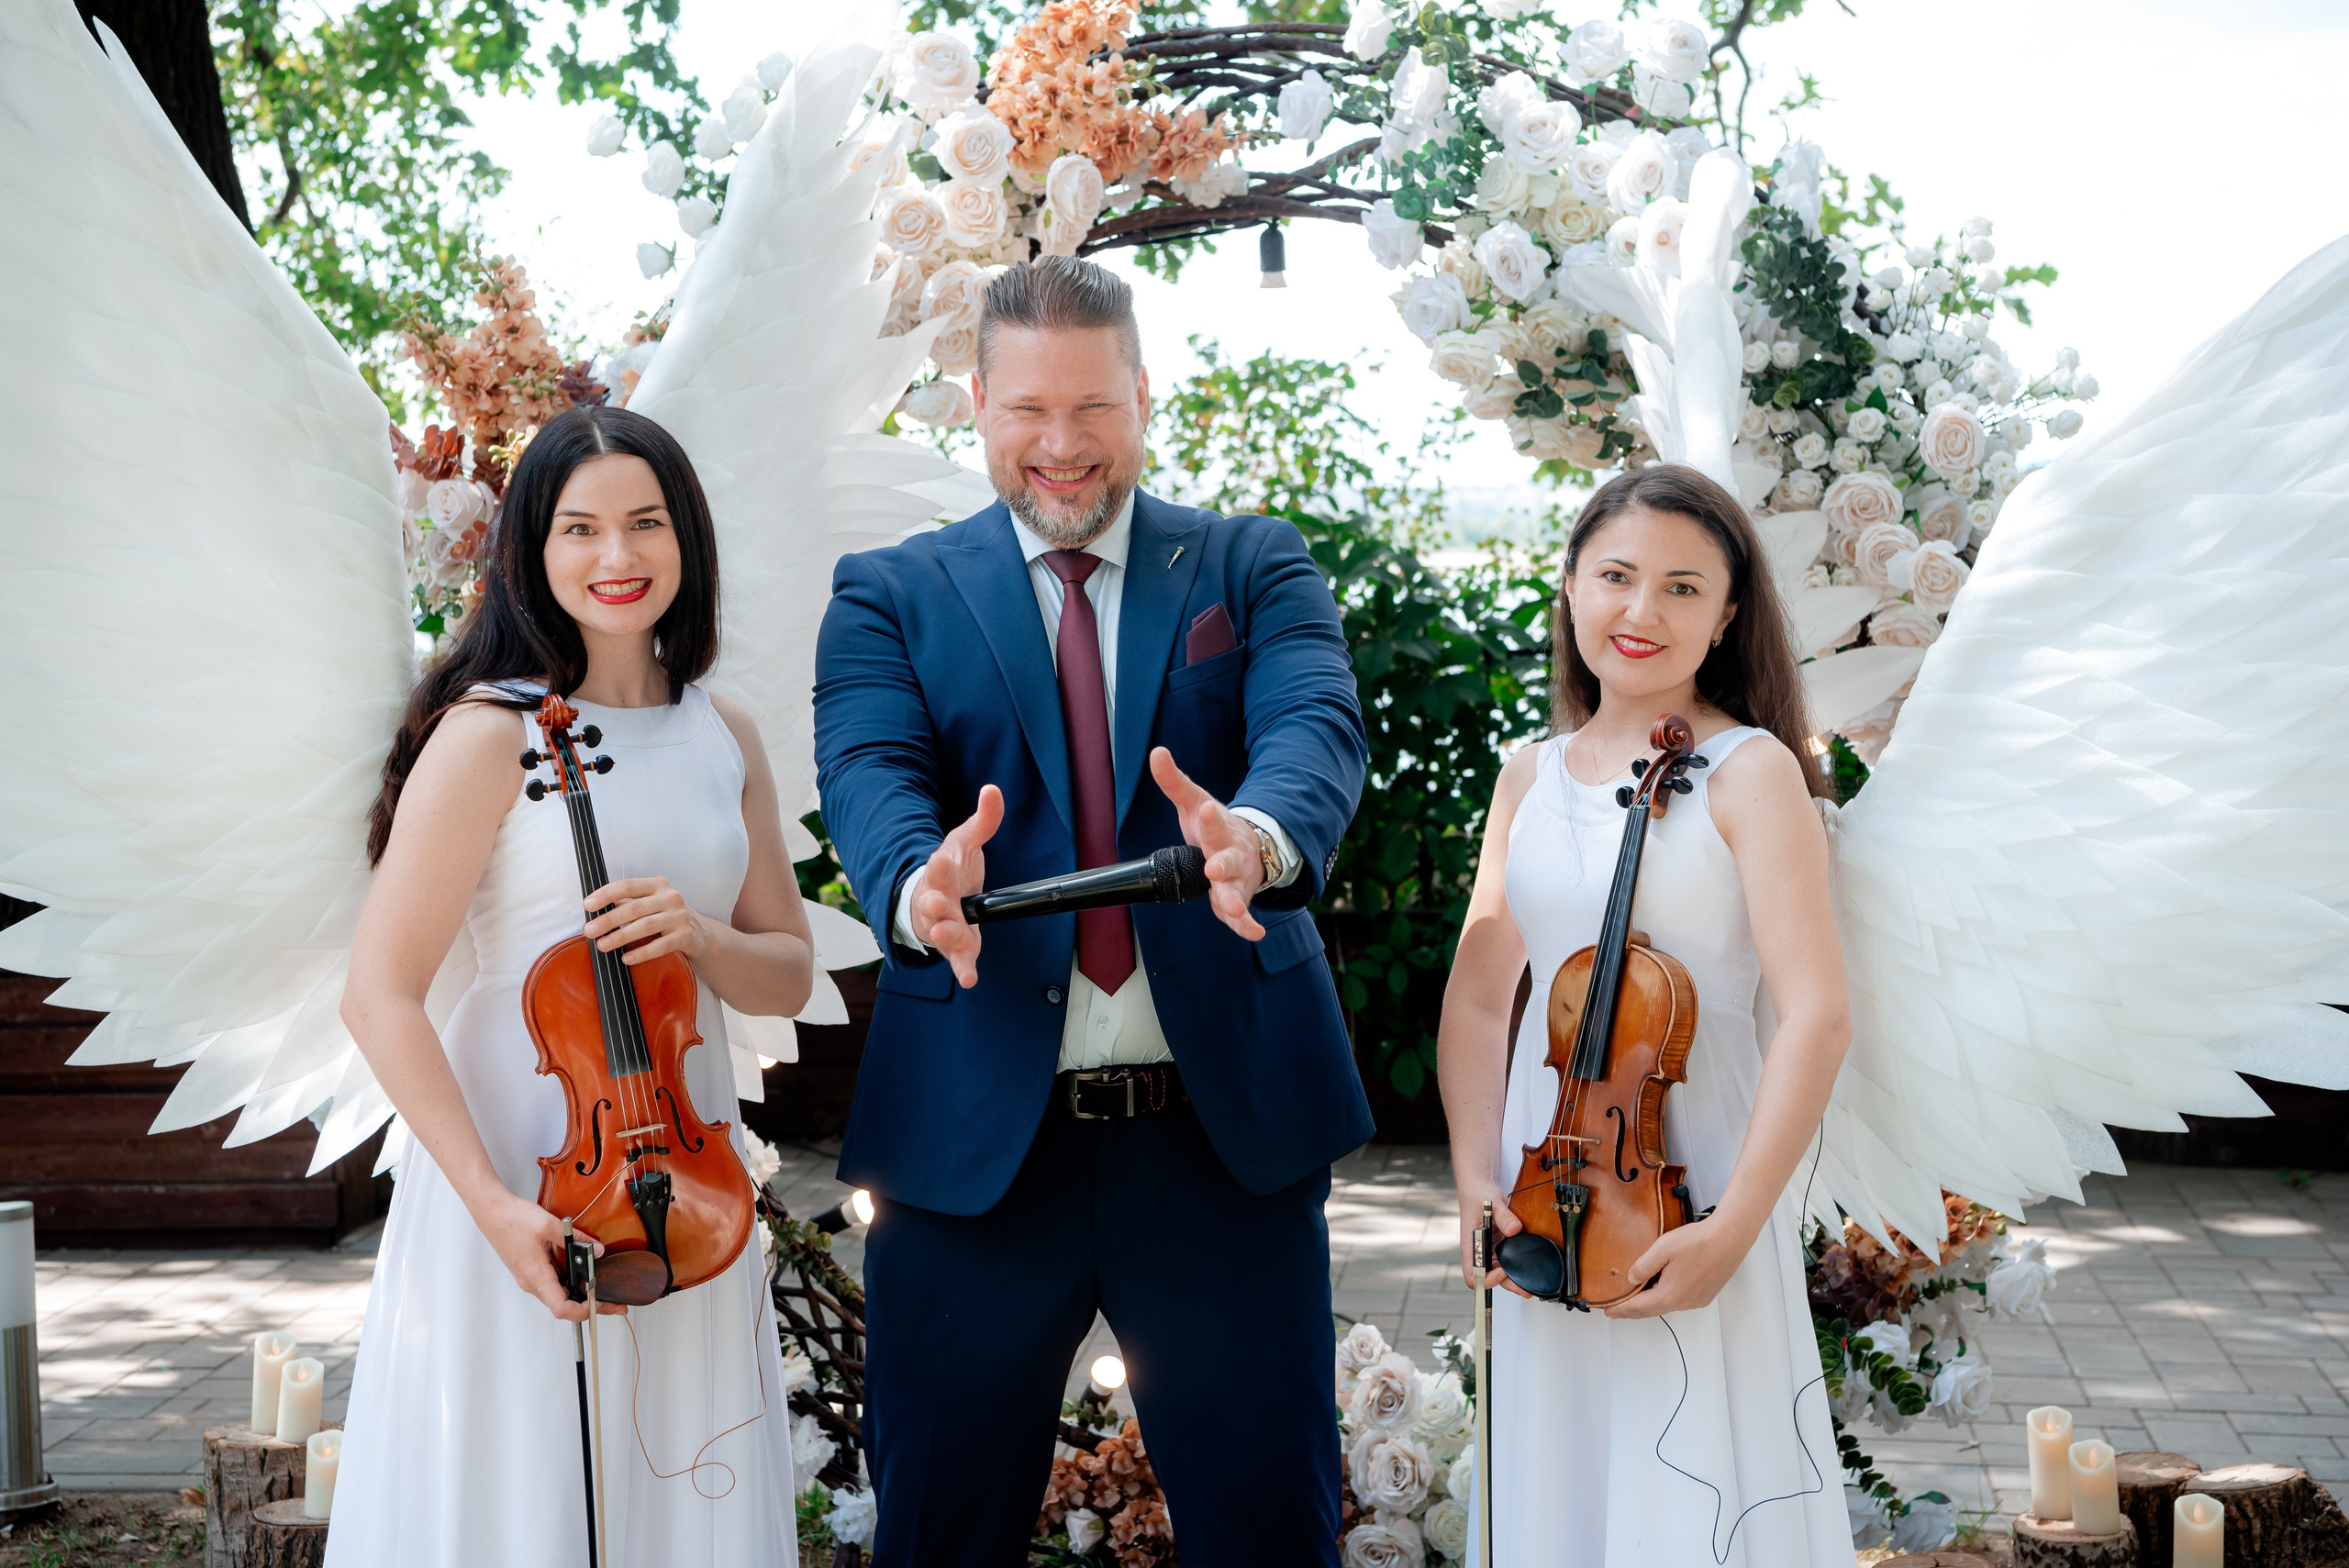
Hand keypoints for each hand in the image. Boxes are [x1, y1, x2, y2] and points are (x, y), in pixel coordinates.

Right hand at [473, 1192, 624, 1320]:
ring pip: (556, 1296)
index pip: (561, 1307)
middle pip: (561, 1306)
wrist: (492, 1213)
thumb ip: (577, 1239)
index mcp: (536, 1275)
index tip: (599, 1305)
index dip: (581, 1311)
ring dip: (576, 1297)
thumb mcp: (550, 1225)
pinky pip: (550, 1285)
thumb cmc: (513, 1219)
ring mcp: (528, 1278)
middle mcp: (531, 1282)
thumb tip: (598, 1249)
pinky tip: (579, 1277)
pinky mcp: (528, 1272)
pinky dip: (566, 1285)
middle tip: (611, 1304)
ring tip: (598, 1291)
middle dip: (587, 1307)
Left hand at [584, 876, 706, 966]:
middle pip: (634, 908)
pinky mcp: (686, 936)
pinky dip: (641, 953)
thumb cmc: (667, 917)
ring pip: (645, 926)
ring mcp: (680, 916)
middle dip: (608, 920)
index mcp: (658, 885)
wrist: (702, 935)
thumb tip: (595, 908)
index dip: (605, 894)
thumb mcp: (650, 904)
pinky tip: (626, 958)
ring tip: (602, 945)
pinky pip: (660, 946)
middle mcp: (670, 897)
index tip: (587, 905)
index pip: (627, 885)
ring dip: (620, 937)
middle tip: (589, 931)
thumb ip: (627, 903)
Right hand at [909, 784, 1003, 987]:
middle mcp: (935, 901)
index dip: (939, 865)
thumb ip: (983, 820)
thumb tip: (993, 790)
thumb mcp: (966, 841)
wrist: (936, 898)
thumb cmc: (951, 868)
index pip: (937, 868)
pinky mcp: (955, 947)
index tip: (941, 858)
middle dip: (933, 904)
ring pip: (940, 933)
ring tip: (947, 936)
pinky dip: (962, 970)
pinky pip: (957, 960)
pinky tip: (969, 979)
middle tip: (937, 904)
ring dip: (944, 935)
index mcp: (939, 873)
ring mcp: (941, 926)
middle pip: (931, 903)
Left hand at [1148, 747, 1265, 940]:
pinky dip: (1248, 925)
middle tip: (1214, 867)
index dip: (1211, 817)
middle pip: (1228, 859)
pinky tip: (1255, 934)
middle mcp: (1231, 855)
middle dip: (1222, 864)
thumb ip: (1174, 782)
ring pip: (1236, 890)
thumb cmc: (1214, 826)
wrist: (1250, 847)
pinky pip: (1243, 916)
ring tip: (1233, 908)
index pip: (1213, 822)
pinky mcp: (1238, 900)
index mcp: (1218, 830)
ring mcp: (1237, 879)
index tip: (1209, 809)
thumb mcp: (1194, 802)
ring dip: (1235, 900)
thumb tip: (1156, 752)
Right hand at [1457, 1176, 1533, 1298]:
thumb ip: (1504, 1217)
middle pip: (1489, 1278)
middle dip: (1506, 1284)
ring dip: (1512, 1278)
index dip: (1487, 1278)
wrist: (1480, 1186)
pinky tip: (1527, 1266)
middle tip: (1524, 1288)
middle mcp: (1479, 1251)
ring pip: (1499, 1271)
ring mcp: (1488, 1249)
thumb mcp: (1491, 1203)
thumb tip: (1515, 1229)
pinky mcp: (1498, 1245)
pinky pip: (1506, 1260)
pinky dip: (1516, 1265)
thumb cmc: (1478, 1194)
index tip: (1503, 1269)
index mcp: (1471, 1245)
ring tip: (1528, 1283)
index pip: (1472, 1274)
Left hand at [1604, 1213, 1756, 1317]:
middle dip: (1632, 1311)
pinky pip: (1679, 1301)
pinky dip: (1666, 1299)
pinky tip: (1661, 1291)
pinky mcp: (1705, 1295)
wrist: (1729, 1239)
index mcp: (1669, 1294)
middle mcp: (1683, 1302)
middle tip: (1617, 1310)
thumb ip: (1643, 1266)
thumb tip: (1631, 1279)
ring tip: (1636, 1301)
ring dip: (1649, 1305)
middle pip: (1651, 1310)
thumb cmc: (1699, 1241)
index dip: (1621, 1309)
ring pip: (1666, 1306)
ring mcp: (1695, 1300)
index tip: (1608, 1312)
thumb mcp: (1662, 1248)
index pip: (1637, 1306)